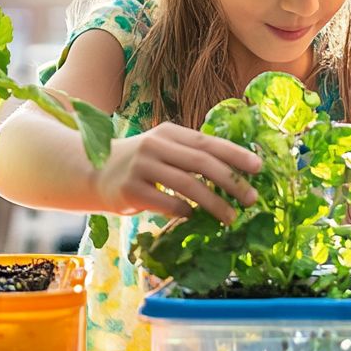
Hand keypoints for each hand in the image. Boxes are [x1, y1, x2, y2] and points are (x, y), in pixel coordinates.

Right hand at [95, 122, 261, 222]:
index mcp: (170, 133)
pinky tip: (194, 217)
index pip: (209, 142)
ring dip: (214, 203)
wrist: (91, 172)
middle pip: (202, 163)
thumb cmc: (140, 164)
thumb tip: (236, 172)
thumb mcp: (164, 149)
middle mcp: (155, 146)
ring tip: (231, 217)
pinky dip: (184, 211)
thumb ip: (191, 155)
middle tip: (252, 198)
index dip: (236, 154)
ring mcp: (140, 167)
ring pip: (187, 185)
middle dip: (232, 182)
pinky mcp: (128, 190)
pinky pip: (165, 203)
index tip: (259, 167)